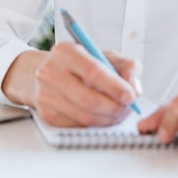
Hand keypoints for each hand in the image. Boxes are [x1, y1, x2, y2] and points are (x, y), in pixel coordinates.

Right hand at [2, 43, 141, 127]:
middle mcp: (51, 72)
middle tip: (128, 108)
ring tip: (119, 113)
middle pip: (88, 98)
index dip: (115, 86)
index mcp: (66, 51)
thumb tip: (135, 86)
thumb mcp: (102, 54)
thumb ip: (125, 65)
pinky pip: (77, 126)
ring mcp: (45, 95)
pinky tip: (103, 117)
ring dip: (107, 119)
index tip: (131, 95)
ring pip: (84, 116)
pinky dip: (95, 124)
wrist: (42, 72)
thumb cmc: (77, 63)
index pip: (93, 71)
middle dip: (114, 107)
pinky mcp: (46, 115)